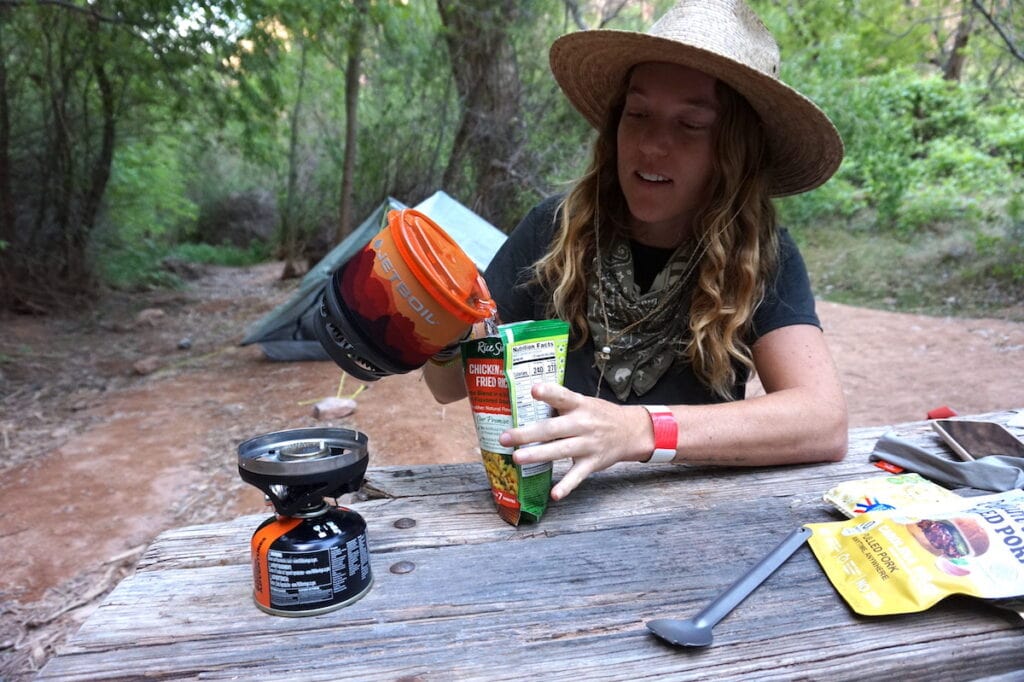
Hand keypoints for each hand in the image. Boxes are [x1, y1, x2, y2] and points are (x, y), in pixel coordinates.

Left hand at [498, 383, 651, 500]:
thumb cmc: (599, 415)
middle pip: (552, 429)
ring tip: (517, 458)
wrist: (630, 431)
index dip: (548, 393)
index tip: (534, 390)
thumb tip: (525, 403)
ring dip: (538, 455)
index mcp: (579, 405)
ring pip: (560, 450)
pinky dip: (567, 486)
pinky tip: (554, 494)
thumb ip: (559, 404)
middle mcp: (583, 424)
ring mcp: (588, 444)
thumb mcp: (583, 402)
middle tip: (505, 438)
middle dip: (527, 434)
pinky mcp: (592, 462)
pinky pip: (577, 475)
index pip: (562, 396)